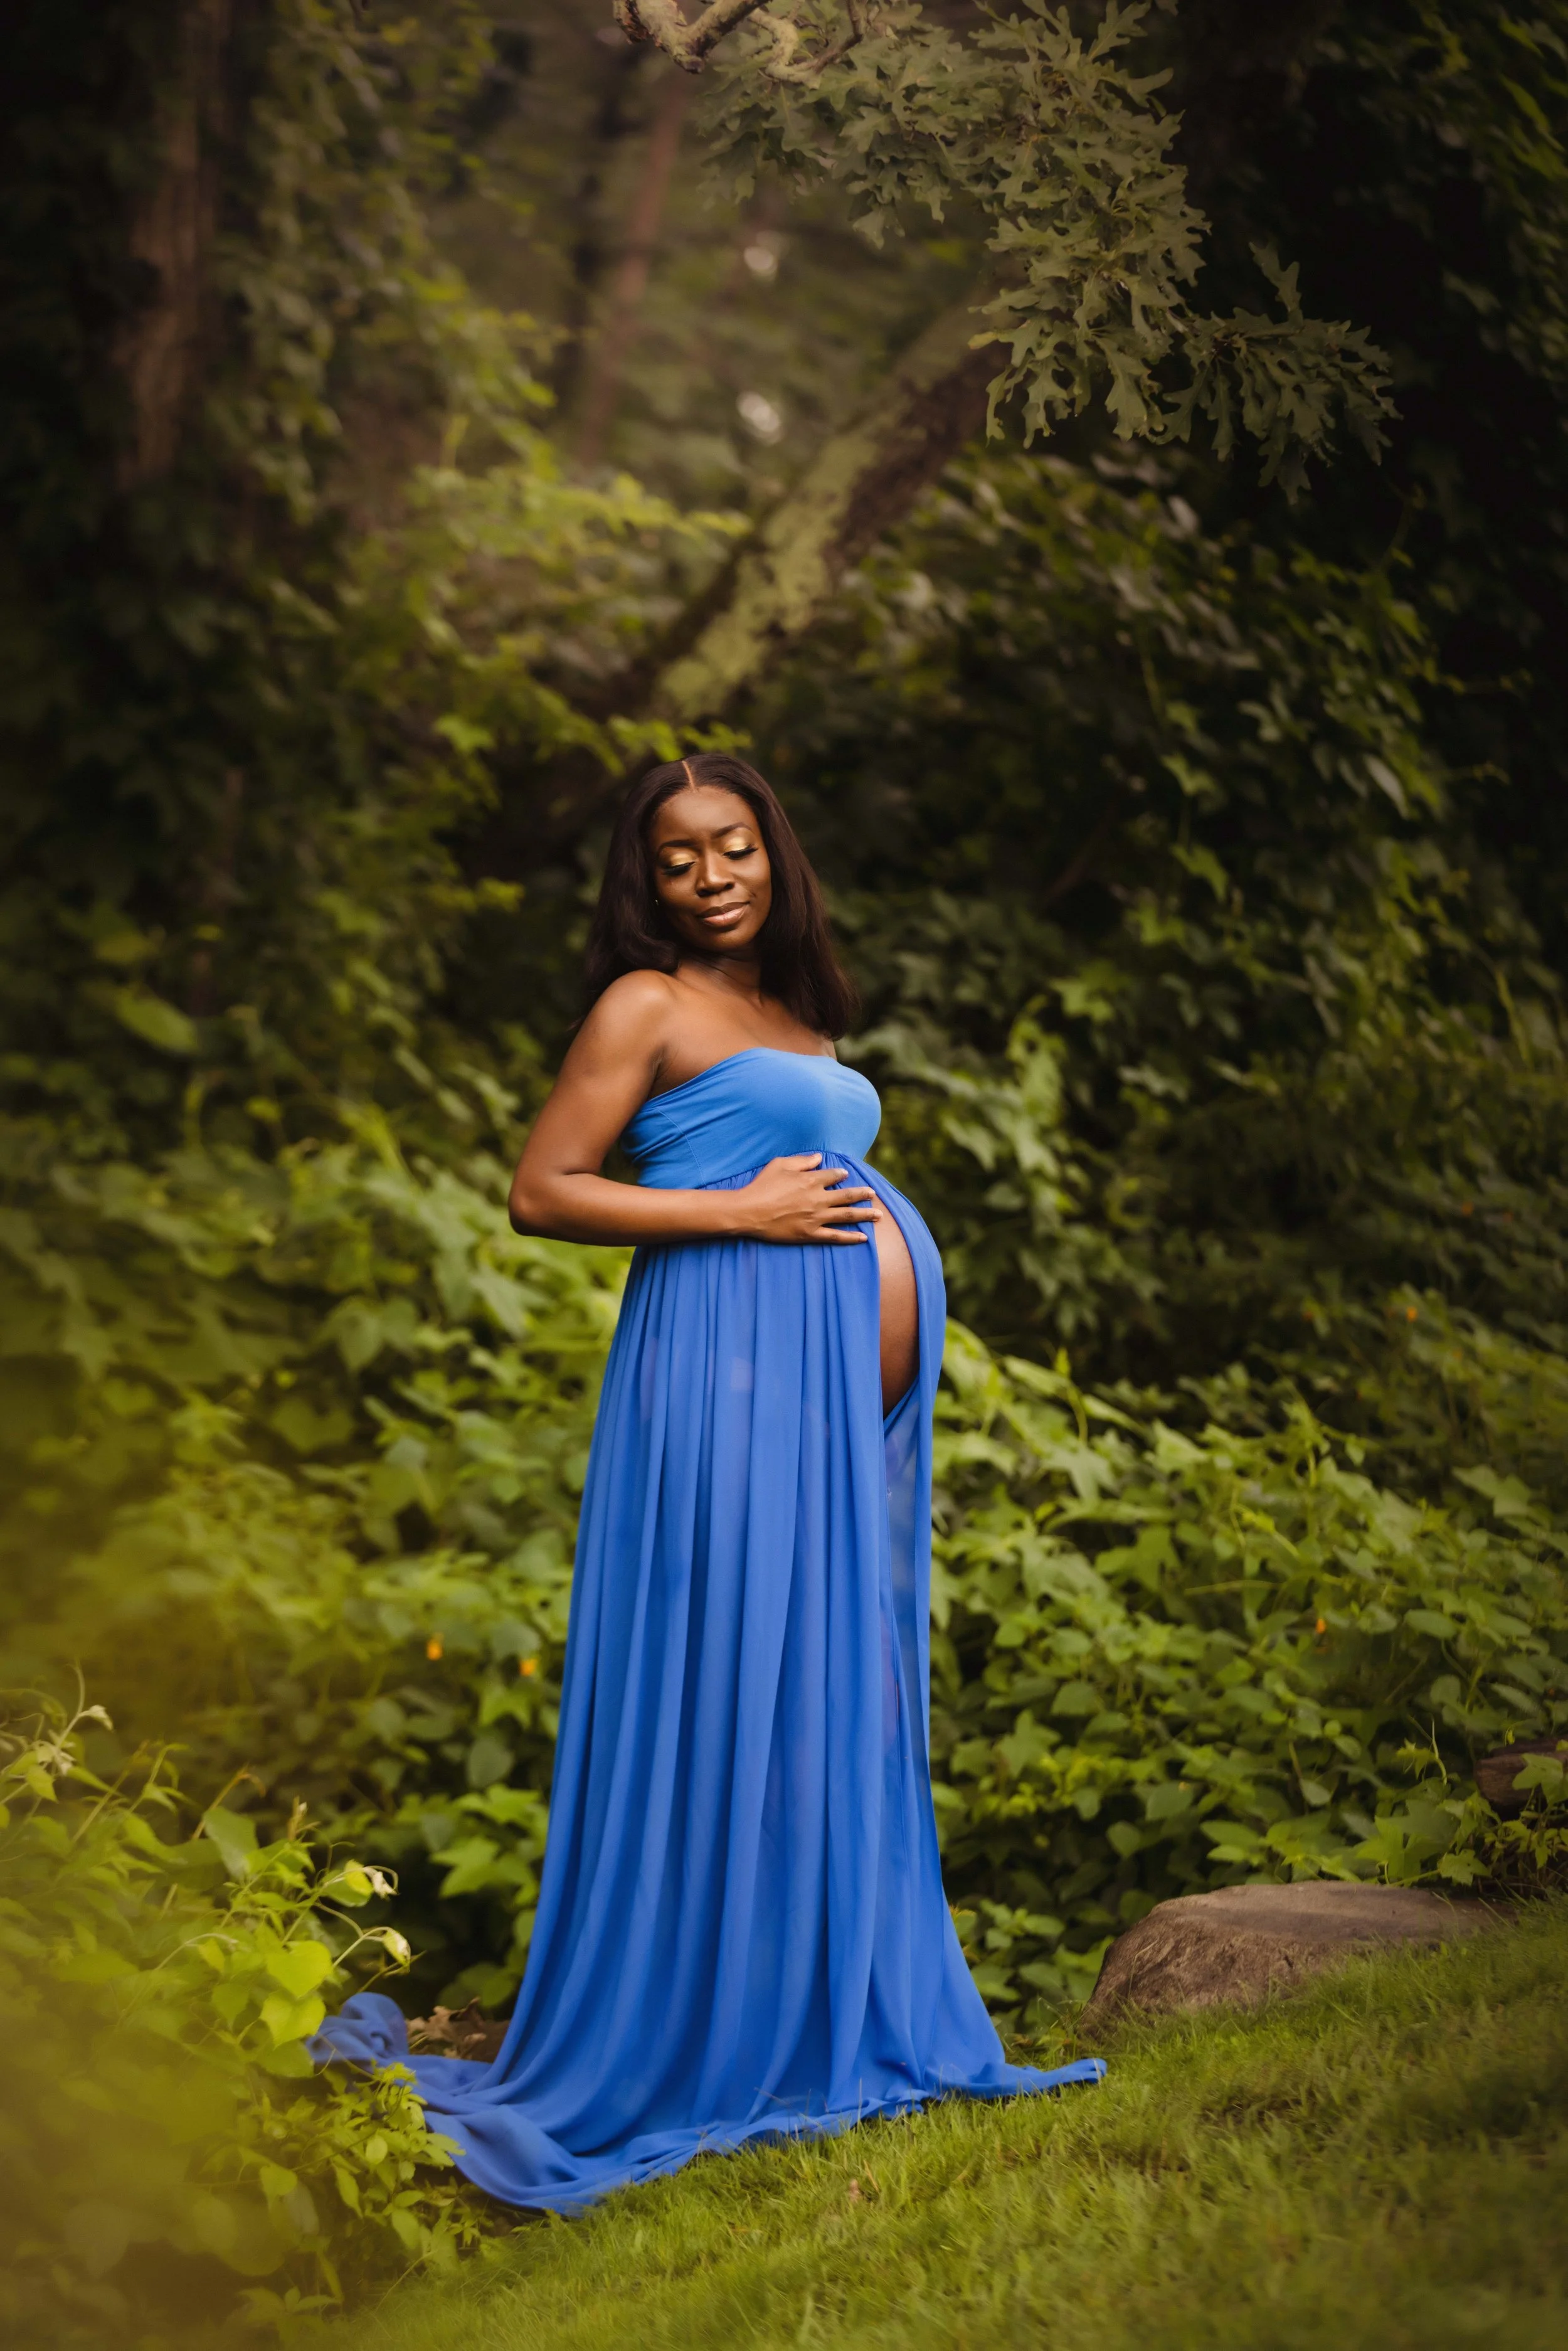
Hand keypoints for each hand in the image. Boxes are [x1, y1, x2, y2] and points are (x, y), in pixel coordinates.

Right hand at [730, 1154, 881, 1244]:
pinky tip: (864, 1238)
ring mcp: (815, 1217)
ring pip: (847, 1216)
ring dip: (865, 1214)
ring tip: (879, 1215)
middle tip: (874, 1194)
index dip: (841, 1175)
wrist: (749, 1211)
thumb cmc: (762, 1186)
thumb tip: (819, 1157)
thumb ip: (802, 1161)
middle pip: (847, 1196)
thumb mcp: (780, 1165)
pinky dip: (851, 1237)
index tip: (846, 1175)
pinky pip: (835, 1236)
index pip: (833, 1176)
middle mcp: (817, 1198)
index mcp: (811, 1180)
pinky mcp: (810, 1234)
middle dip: (863, 1194)